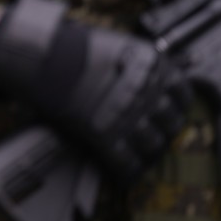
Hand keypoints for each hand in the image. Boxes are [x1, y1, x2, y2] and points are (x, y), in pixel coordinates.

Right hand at [0, 0, 191, 181]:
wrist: (38, 55)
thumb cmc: (67, 47)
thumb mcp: (111, 48)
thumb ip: (131, 67)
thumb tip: (136, 84)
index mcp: (151, 64)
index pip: (182, 93)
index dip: (175, 107)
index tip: (166, 113)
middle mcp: (146, 91)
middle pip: (171, 122)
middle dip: (163, 132)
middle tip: (152, 137)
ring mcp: (127, 115)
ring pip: (152, 146)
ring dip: (146, 154)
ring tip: (138, 157)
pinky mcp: (105, 136)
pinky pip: (126, 163)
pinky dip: (126, 172)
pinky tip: (121, 173)